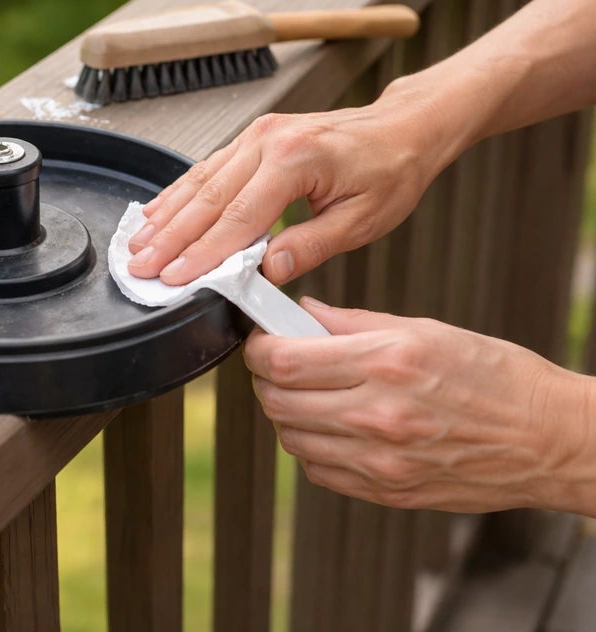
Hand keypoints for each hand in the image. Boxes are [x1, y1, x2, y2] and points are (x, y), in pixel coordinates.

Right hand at [126, 78, 466, 285]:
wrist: (403, 127)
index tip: (174, 278)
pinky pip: (208, 168)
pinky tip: (159, 212)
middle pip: (206, 199)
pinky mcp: (254, 137)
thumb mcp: (362, 221)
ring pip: (199, 181)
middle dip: (169, 238)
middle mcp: (268, 141)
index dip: (201, 254)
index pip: (237, 219)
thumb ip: (310, 247)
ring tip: (137, 244)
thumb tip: (266, 273)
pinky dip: (179, 193)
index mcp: (295, 160)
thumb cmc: (391, 169)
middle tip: (139, 266)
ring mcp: (257, 135)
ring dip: (165, 216)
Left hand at [243, 299, 595, 514]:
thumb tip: (303, 315)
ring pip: (291, 439)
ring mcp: (381, 461)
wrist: (549, 439)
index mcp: (387, 364)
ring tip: (313, 395)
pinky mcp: (387, 492)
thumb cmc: (498, 378)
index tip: (263, 339)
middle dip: (267, 379)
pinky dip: (313, 447)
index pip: (283, 361)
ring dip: (288, 414)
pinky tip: (334, 427)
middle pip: (276, 402)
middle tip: (283, 364)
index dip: (259, 348)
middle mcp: (378, 416)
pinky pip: (319, 471)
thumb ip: (352, 323)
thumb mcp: (425, 330)